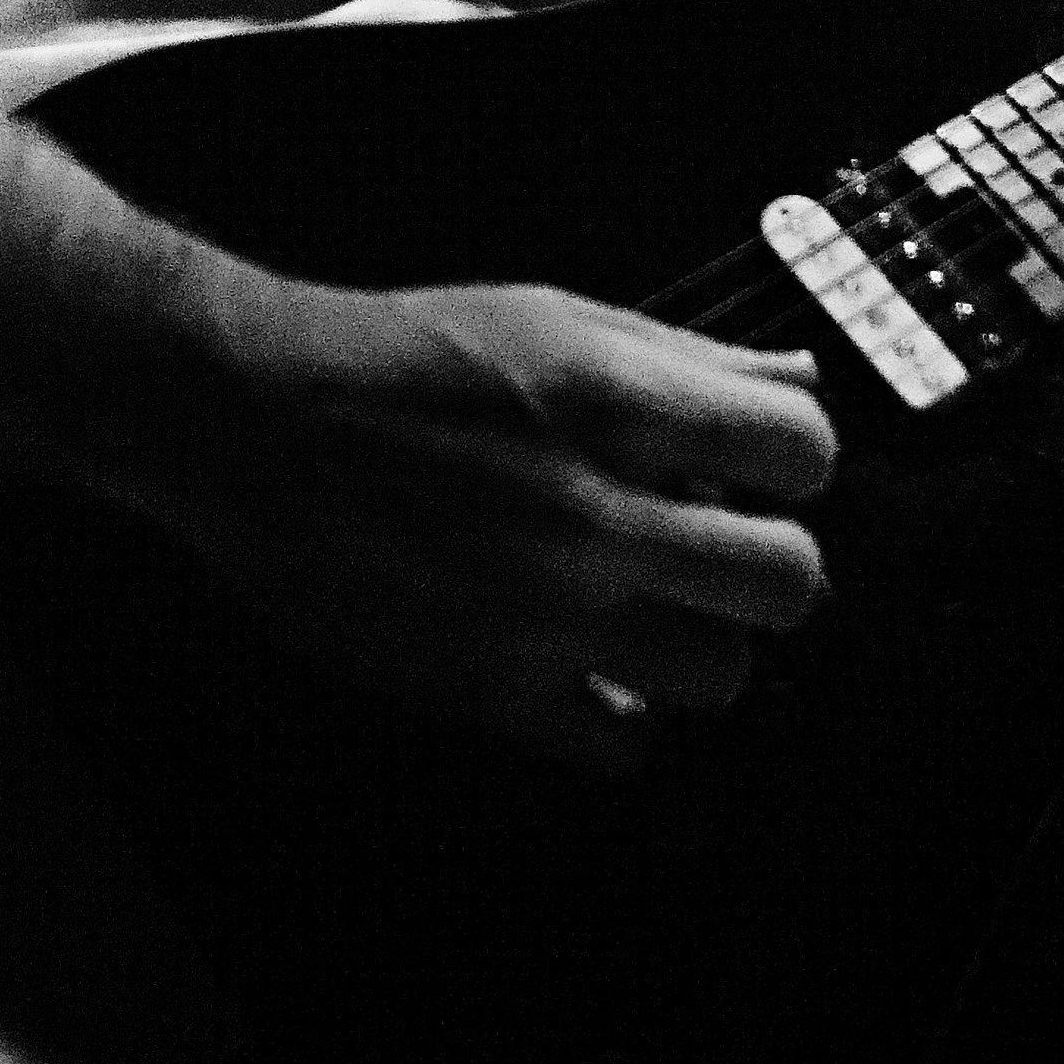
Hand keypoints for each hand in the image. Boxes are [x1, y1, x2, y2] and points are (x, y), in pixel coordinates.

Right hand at [163, 268, 836, 769]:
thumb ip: (684, 356)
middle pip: (790, 581)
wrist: (257, 419)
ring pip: (723, 676)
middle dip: (772, 560)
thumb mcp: (555, 317)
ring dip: (703, 640)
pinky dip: (624, 713)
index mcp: (616, 402)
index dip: (794, 456)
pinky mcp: (489, 688)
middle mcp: (592, 514)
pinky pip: (623, 746)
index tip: (761, 463)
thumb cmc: (404, 357)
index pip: (806, 451)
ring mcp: (545, 613)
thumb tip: (797, 377)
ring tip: (653, 605)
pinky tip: (594, 661)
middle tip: (722, 547)